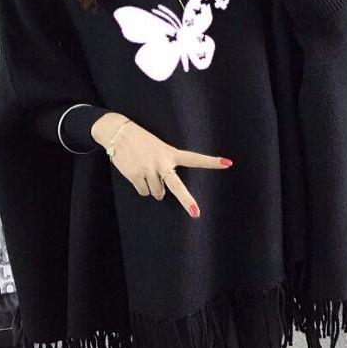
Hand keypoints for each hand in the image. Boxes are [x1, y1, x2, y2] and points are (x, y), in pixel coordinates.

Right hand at [91, 113, 232, 217]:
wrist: (118, 133)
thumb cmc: (142, 141)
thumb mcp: (158, 147)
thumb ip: (165, 165)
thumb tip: (161, 191)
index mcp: (171, 153)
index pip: (195, 158)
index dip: (211, 162)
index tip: (228, 163)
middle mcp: (162, 163)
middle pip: (177, 186)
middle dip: (186, 201)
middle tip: (195, 214)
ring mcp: (149, 170)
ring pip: (157, 193)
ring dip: (152, 186)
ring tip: (144, 170)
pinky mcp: (136, 176)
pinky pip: (144, 192)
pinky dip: (141, 187)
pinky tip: (136, 173)